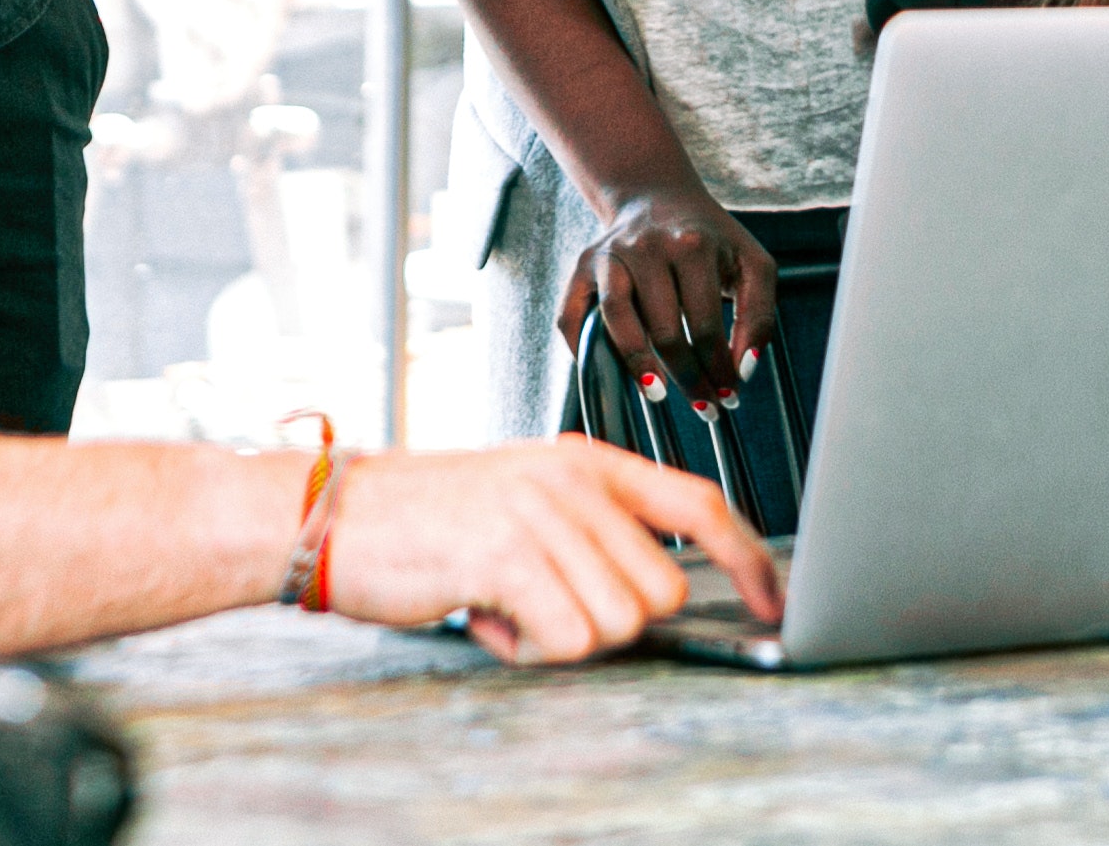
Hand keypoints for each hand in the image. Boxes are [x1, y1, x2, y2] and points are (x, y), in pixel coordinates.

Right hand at [317, 437, 780, 662]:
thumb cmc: (430, 518)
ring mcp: (541, 513)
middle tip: (548, 602)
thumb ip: (593, 532)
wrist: (337, 512)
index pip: (697, 502)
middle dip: (612, 618)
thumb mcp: (527, 501)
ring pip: (617, 622)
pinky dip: (528, 647)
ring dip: (562, 636)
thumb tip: (654, 596)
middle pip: (661, 588)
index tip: (771, 599)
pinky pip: (567, 637)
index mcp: (587, 462)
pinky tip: (487, 614)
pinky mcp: (507, 554)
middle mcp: (573, 479)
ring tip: (509, 604)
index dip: (747, 557)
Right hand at [557, 183, 776, 411]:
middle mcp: (646, 246)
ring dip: (637, 366)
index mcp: (692, 245)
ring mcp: (609, 255)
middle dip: (687, 376)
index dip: (719, 367)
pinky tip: (610, 373)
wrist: (656, 195)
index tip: (729, 395)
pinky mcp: (582, 266)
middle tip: (703, 405)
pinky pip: (571, 316)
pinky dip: (583, 349)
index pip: (706, 324)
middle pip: (664, 328)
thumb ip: (759, 315)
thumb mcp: (752, 264)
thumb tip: (742, 371)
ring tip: (657, 394)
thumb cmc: (710, 240)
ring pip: (616, 320)